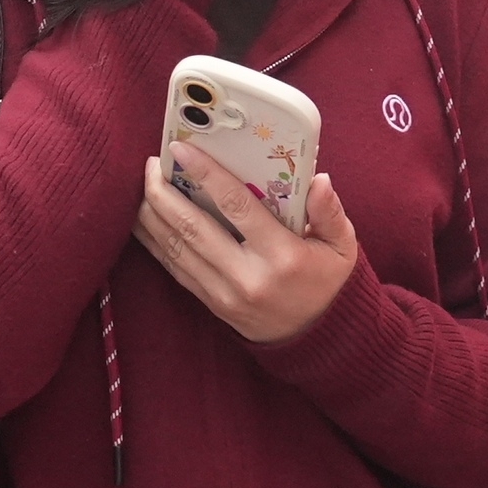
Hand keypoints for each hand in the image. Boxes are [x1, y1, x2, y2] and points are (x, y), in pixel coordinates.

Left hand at [136, 144, 358, 343]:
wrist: (315, 338)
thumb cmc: (327, 282)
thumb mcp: (342, 247)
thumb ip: (330, 212)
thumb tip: (319, 179)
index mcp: (282, 255)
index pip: (237, 206)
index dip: (205, 174)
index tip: (182, 149)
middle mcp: (247, 275)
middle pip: (194, 227)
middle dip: (164, 192)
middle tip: (153, 163)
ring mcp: (224, 293)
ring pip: (176, 247)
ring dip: (153, 214)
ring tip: (146, 184)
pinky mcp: (210, 302)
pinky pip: (175, 268)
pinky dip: (154, 240)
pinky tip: (145, 218)